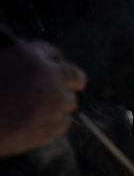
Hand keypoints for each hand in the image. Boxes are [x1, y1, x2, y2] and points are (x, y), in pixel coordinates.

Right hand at [0, 41, 84, 157]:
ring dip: (58, 106)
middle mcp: (47, 74)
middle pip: (75, 75)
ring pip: (70, 102)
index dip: (52, 62)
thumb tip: (28, 50)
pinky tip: (33, 125)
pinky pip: (63, 123)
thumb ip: (17, 58)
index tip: (51, 68)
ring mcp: (54, 100)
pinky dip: (52, 125)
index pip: (53, 52)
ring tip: (35, 111)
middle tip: (62, 89)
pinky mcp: (54, 123)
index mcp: (28, 55)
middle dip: (71, 82)